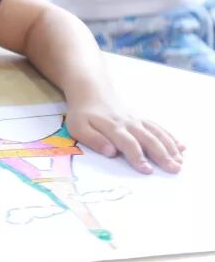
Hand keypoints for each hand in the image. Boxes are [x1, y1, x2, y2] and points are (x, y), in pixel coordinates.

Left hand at [66, 97, 183, 173]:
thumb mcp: (78, 127)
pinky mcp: (142, 118)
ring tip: (180, 162)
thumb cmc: (83, 114)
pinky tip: (182, 147)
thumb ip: (94, 139)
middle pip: (149, 140)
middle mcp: (129, 123)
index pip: (128, 144)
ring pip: (158, 134)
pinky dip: (171, 137)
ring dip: (170, 148)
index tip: (147, 170)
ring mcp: (138, 119)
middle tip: (174, 169)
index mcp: (113, 127)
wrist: (92, 91)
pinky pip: (159, 127)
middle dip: (162, 155)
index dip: (138, 157)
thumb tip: (111, 152)